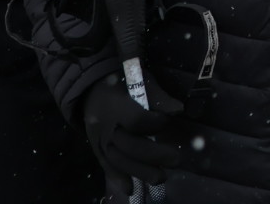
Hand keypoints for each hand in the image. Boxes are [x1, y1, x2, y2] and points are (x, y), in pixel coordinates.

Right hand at [82, 71, 183, 187]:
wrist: (90, 87)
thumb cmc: (122, 82)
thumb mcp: (141, 81)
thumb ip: (159, 97)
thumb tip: (179, 110)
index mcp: (117, 105)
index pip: (136, 120)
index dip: (154, 124)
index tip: (166, 121)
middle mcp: (106, 124)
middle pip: (129, 145)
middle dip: (154, 155)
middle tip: (176, 160)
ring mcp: (99, 138)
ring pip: (117, 159)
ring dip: (139, 171)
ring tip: (160, 178)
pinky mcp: (95, 147)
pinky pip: (105, 165)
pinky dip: (117, 178)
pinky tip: (130, 189)